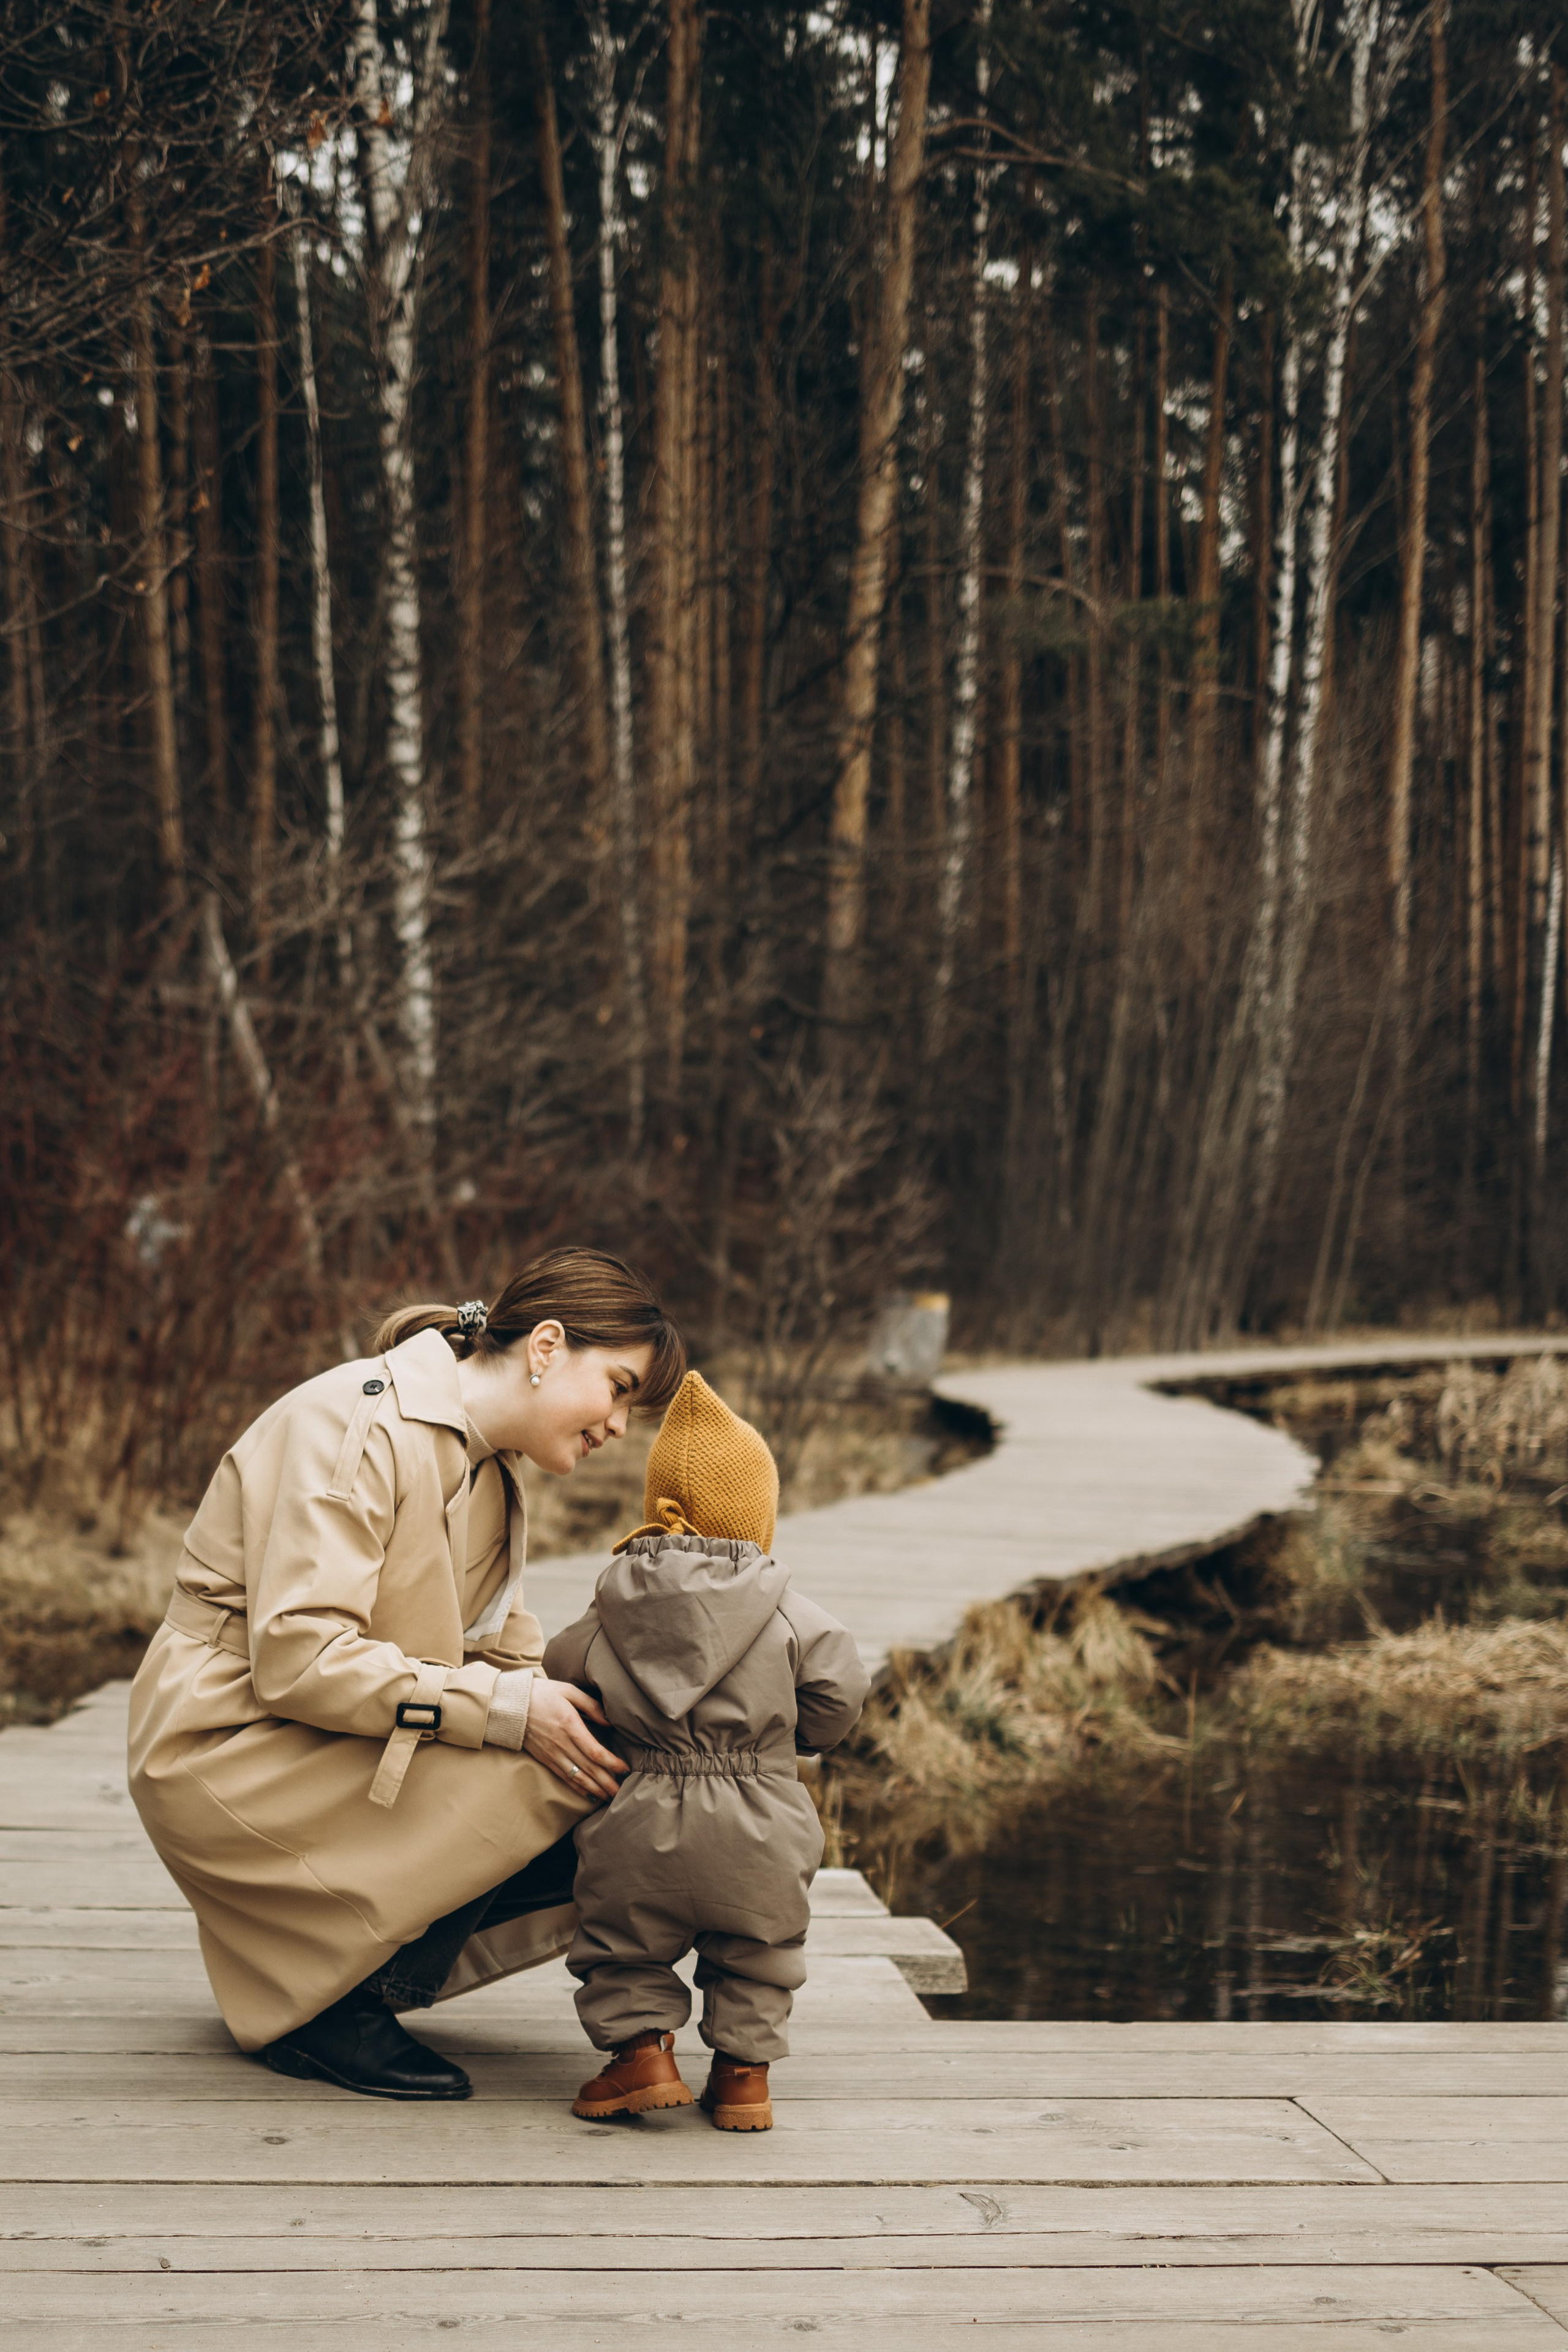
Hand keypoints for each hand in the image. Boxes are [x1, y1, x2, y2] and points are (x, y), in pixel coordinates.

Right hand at [523, 1677, 626, 1801]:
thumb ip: (590, 1705)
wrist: (511, 1706)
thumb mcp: (568, 1690)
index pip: (593, 1750)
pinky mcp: (545, 1760)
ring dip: (595, 1789)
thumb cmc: (542, 1694)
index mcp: (569, 1725)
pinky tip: (589, 1795)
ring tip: (609, 1798)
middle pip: (588, 1768)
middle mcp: (561, 1744)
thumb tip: (609, 1721)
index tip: (624, 1768)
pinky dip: (578, 1788)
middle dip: (606, 1782)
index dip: (610, 1762)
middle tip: (621, 1793)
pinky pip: (564, 1778)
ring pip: (577, 1777)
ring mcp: (552, 1754)